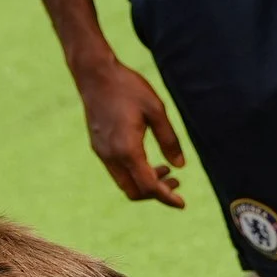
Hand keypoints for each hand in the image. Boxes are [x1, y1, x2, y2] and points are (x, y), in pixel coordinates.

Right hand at [71, 56, 186, 207]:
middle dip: (156, 193)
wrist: (94, 73)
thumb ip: (169, 140)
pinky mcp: (98, 147)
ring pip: (124, 184)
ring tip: (165, 169)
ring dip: (145, 183)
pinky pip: (117, 171)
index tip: (182, 203)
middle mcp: (111, 156)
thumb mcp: (156, 110)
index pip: (148, 187)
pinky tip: (147, 160)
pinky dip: (134, 173)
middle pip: (134, 192)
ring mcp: (102, 152)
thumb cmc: (127, 87)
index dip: (166, 198)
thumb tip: (179, 166)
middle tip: (176, 180)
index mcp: (127, 149)